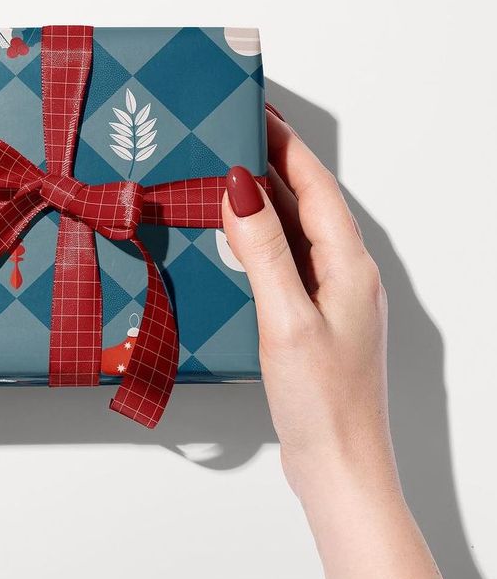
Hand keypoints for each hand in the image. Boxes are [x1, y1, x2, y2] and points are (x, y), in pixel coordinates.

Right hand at [222, 105, 393, 499]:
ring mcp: (332, 299)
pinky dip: (263, 242)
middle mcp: (346, 275)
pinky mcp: (315, 321)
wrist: (341, 467)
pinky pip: (288, 263)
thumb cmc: (323, 402)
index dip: (286, 144)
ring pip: (297, 233)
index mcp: (348, 266)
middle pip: (308, 203)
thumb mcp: (286, 319)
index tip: (257, 111)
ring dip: (266, 202)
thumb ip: (264, 251)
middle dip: (274, 164)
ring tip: (229, 176)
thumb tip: (241, 188)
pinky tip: (240, 242)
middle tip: (235, 135)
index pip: (315, 186)